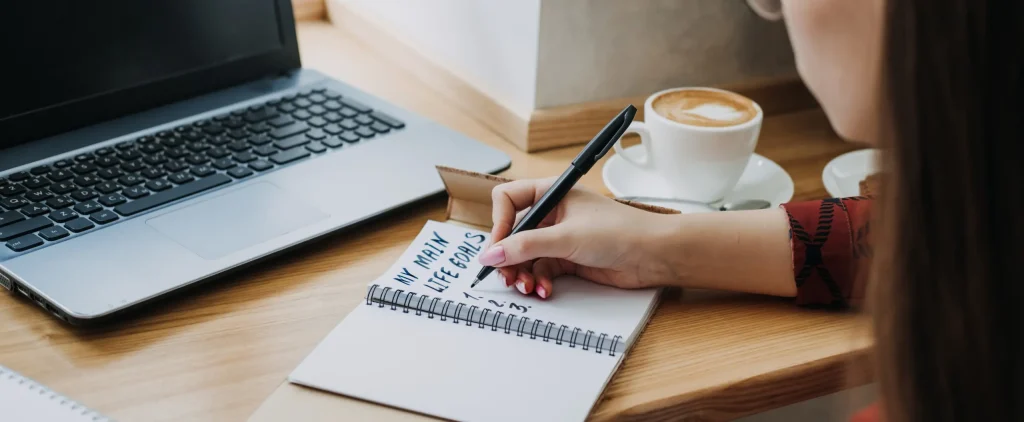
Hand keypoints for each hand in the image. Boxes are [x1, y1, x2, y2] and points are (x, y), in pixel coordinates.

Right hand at [477, 178, 677, 298]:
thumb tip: (490, 256)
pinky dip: (539, 281)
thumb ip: (524, 247)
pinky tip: (545, 290)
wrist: (654, 255)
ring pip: (525, 256)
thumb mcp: (565, 238)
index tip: (498, 248)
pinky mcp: (568, 259)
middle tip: (506, 277)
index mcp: (551, 193)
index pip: (507, 201)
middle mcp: (552, 213)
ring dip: (521, 273)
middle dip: (508, 257)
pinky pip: (541, 270)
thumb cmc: (619, 231)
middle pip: (513, 234)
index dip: (499, 224)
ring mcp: (559, 237)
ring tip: (526, 287)